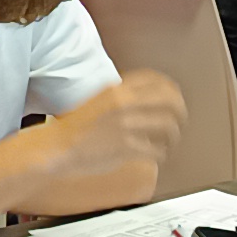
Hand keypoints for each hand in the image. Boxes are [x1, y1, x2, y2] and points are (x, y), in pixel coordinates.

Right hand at [40, 72, 184, 189]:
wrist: (57, 147)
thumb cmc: (74, 127)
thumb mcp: (99, 100)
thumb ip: (121, 96)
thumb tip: (143, 100)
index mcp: (118, 89)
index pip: (157, 81)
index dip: (171, 90)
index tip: (174, 98)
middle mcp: (125, 104)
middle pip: (169, 101)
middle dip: (180, 111)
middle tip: (180, 120)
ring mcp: (127, 126)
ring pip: (167, 126)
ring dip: (173, 135)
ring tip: (170, 141)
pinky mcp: (127, 148)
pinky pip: (156, 150)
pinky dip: (161, 154)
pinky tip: (158, 155)